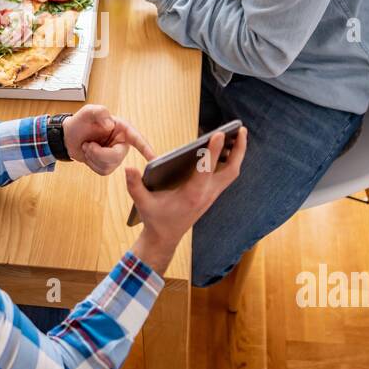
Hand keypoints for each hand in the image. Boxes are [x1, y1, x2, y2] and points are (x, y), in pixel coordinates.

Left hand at [62, 105, 154, 175]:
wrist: (68, 137)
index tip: (154, 158)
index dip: (146, 149)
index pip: (137, 139)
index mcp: (122, 128)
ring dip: (93, 157)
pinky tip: (89, 155)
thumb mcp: (88, 112)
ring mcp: (115, 155)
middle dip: (99, 154)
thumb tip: (110, 125)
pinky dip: (92, 164)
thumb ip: (100, 112)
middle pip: (117, 156)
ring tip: (87, 146)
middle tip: (88, 145)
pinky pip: (103, 171)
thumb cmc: (80, 123)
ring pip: (109, 165)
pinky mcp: (108, 165)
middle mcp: (121, 142)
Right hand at [126, 127, 246, 245]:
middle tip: (241, 129)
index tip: (219, 133)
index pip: (206, 169)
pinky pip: (226, 176)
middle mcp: (206, 194)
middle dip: (238, 150)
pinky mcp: (211, 195)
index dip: (213, 150)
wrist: (165, 238)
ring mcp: (211, 195)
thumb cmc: (155, 219)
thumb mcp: (142, 202)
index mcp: (192, 194)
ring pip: (232, 172)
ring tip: (238, 134)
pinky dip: (230, 161)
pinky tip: (227, 149)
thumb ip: (134, 185)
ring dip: (237, 154)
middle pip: (231, 170)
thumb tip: (128, 167)